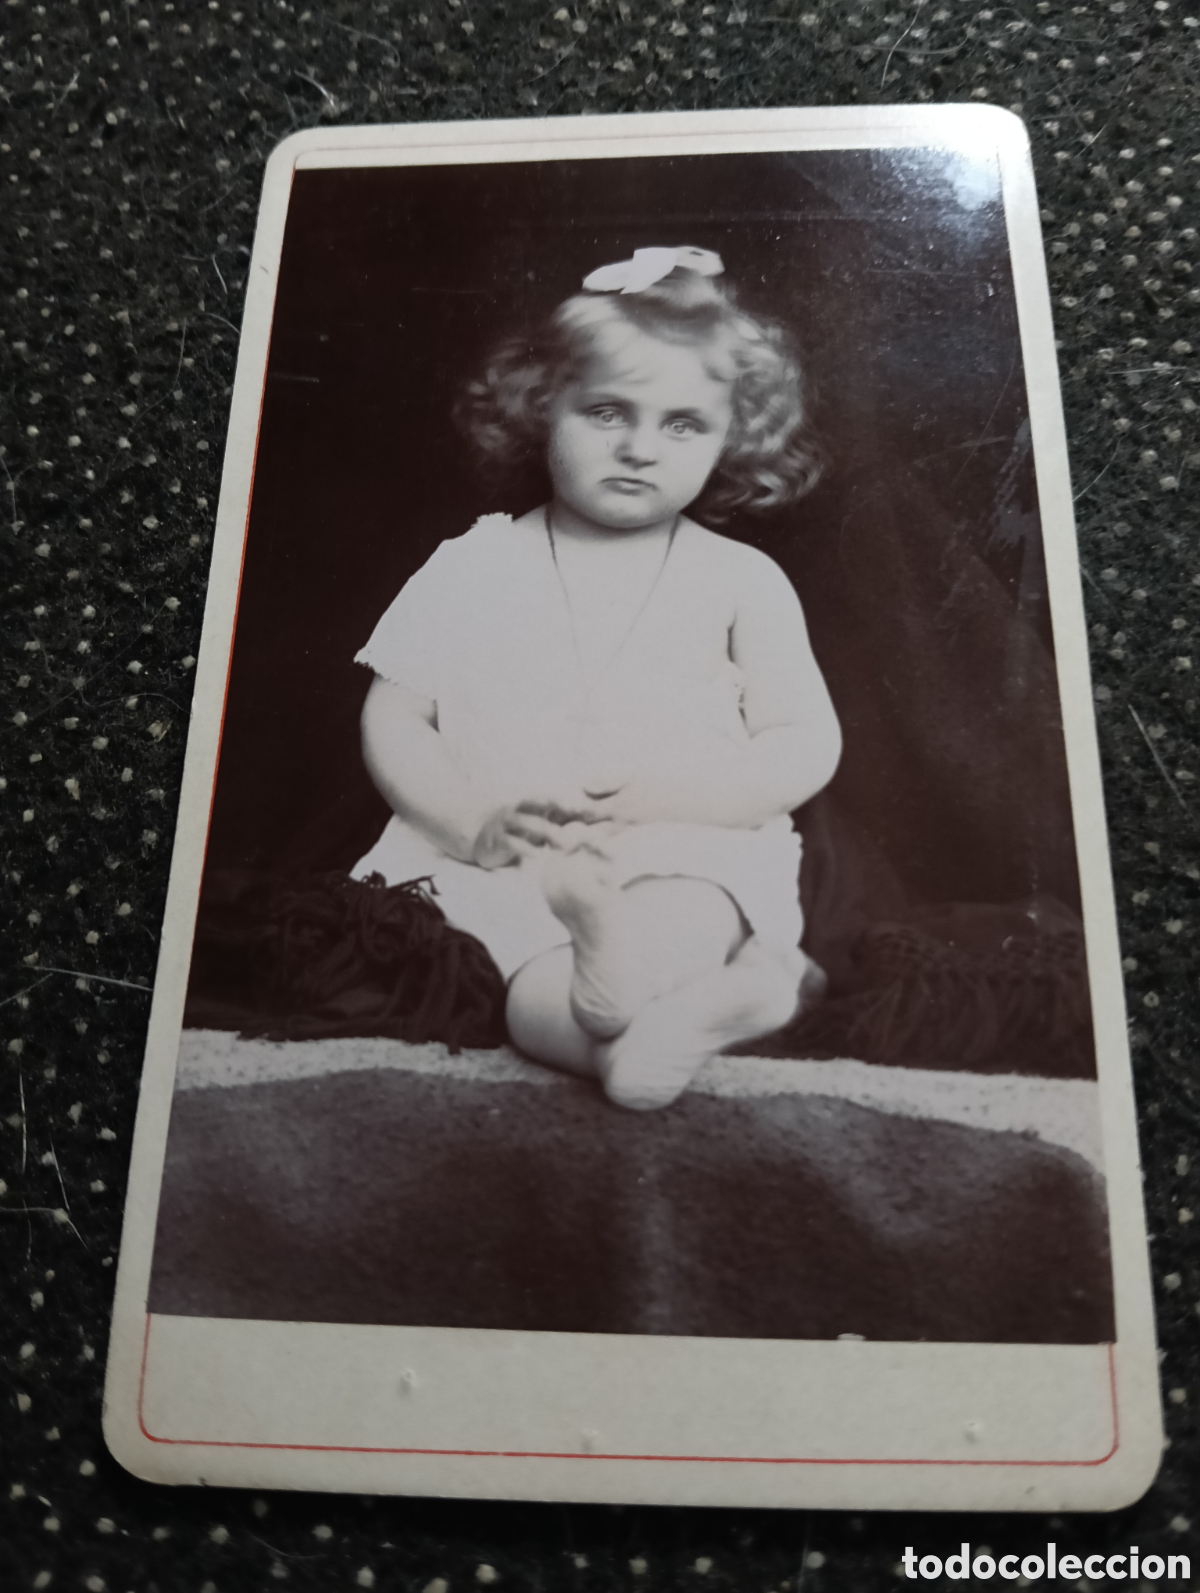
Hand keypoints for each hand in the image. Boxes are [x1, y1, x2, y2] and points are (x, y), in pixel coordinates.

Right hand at [471, 795, 610, 869]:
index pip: (550, 798)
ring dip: (547, 832)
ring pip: (527, 823)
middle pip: (538, 802)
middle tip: (578, 812)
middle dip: (558, 804)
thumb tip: (585, 825)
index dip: (568, 800)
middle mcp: (517, 809)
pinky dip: (526, 848)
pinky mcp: (496, 840)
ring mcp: (505, 823)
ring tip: (564, 844)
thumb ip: (555, 823)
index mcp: (528, 804)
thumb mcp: (535, 824)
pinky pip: (512, 842)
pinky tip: (539, 856)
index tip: (587, 806)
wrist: (479, 839)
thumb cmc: (514, 832)